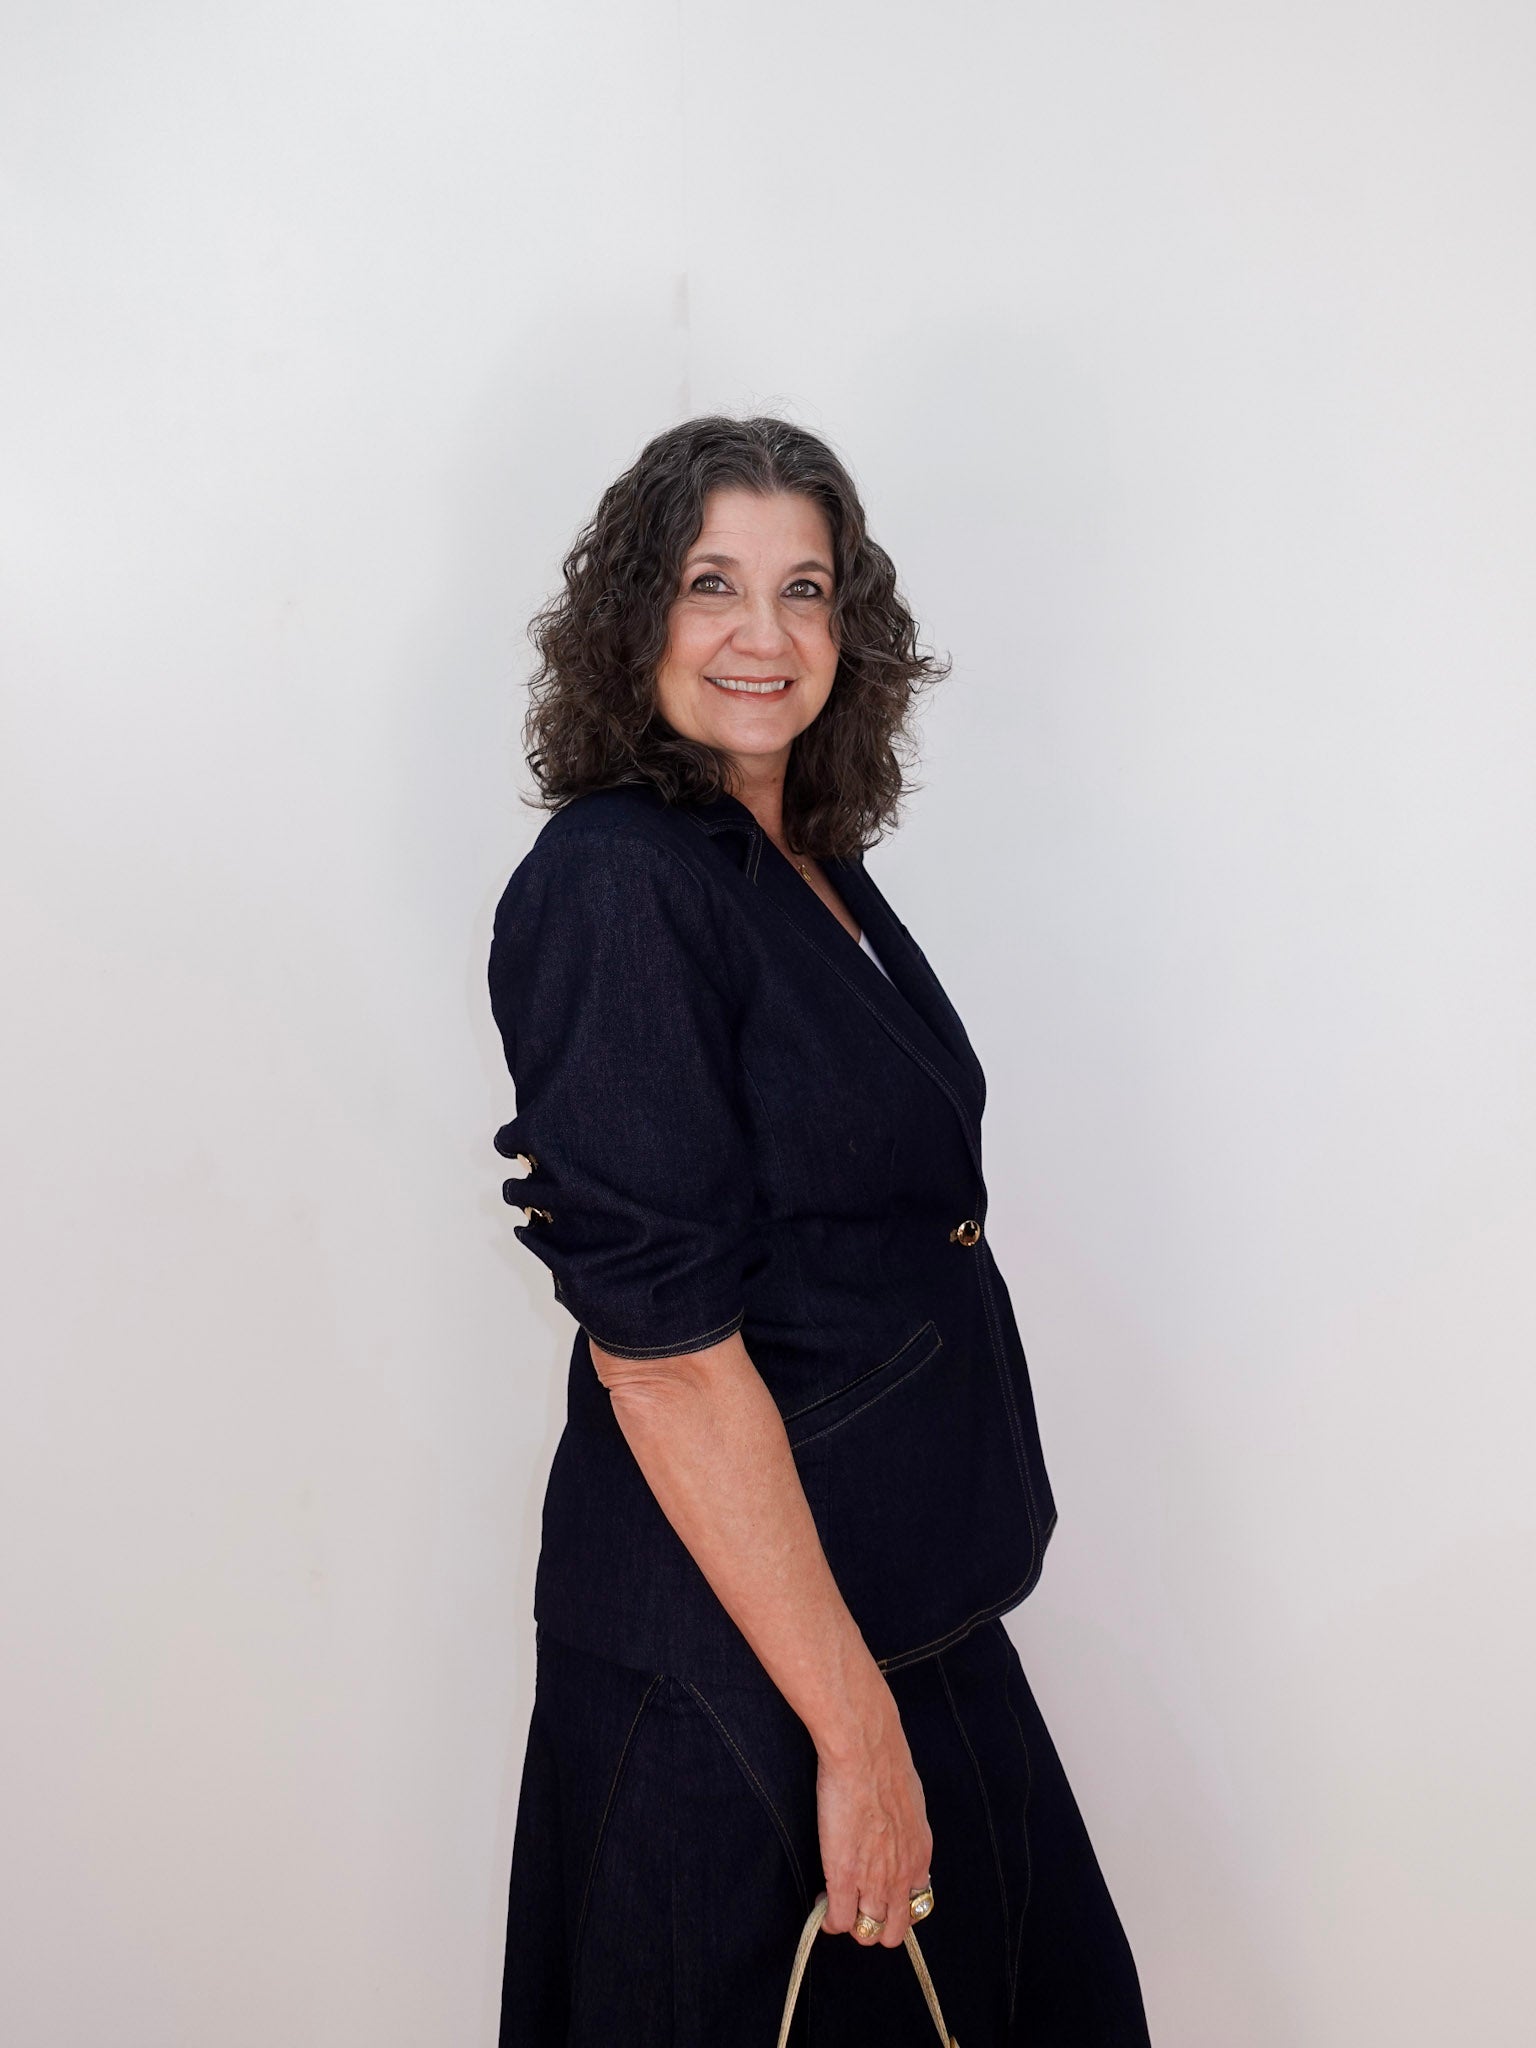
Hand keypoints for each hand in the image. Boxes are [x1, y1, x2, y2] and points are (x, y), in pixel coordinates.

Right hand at [814, 1689, 932, 1950]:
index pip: (916, 1905)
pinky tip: (822, 1902)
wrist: (866, 1752)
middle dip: (876, 1923)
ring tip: (836, 1900)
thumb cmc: (886, 1763)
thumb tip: (897, 1828)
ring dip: (851, 1921)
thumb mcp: (912, 1802)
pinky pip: (838, 1920)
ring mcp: (874, 1882)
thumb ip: (906, 1827)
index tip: (879, 1891)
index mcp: (920, 1856)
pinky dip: (829, 1919)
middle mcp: (902, 1877)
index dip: (895, 1903)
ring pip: (867, 1932)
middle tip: (857, 1901)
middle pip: (894, 1930)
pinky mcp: (843, 1878)